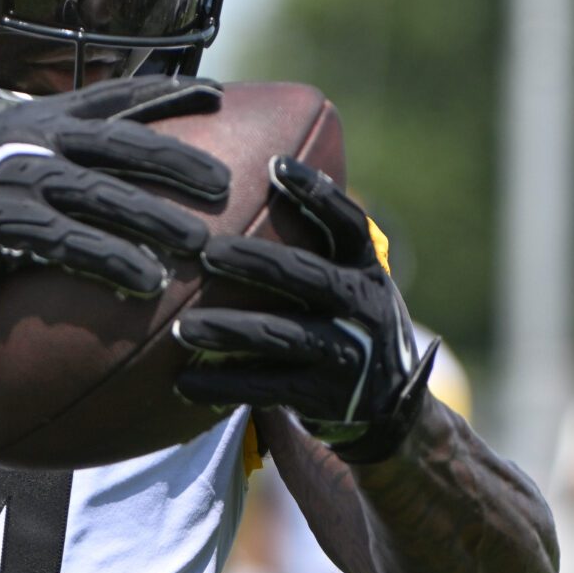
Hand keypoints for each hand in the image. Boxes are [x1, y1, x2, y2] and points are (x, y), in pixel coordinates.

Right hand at [0, 76, 229, 301]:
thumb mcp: (17, 158)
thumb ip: (66, 155)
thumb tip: (130, 167)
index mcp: (41, 116)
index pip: (115, 96)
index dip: (167, 93)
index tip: (217, 94)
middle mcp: (32, 138)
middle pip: (122, 145)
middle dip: (177, 163)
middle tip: (226, 185)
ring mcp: (16, 178)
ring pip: (102, 196)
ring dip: (155, 220)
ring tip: (200, 245)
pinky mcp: (3, 222)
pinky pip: (69, 244)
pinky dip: (111, 261)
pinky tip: (146, 282)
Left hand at [173, 155, 435, 463]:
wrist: (391, 407)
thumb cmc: (345, 325)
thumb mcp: (348, 283)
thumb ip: (312, 248)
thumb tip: (248, 179)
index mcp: (366, 270)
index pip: (346, 223)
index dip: (315, 192)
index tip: (275, 164)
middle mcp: (364, 307)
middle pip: (305, 275)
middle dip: (254, 261)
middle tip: (206, 253)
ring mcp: (349, 355)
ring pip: (281, 335)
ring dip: (227, 330)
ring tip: (182, 329)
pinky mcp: (326, 398)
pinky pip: (267, 389)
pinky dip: (223, 385)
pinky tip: (182, 383)